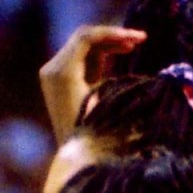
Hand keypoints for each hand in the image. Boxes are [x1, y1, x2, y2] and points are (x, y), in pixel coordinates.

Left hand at [41, 24, 147, 140]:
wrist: (76, 158)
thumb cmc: (97, 133)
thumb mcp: (111, 99)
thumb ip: (120, 72)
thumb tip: (139, 50)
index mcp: (63, 72)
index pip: (87, 38)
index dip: (114, 33)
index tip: (138, 38)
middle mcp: (52, 69)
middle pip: (83, 39)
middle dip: (112, 37)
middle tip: (140, 39)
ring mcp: (52, 74)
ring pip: (82, 47)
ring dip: (108, 45)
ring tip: (134, 46)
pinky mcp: (58, 81)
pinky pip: (80, 58)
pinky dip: (99, 55)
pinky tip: (120, 54)